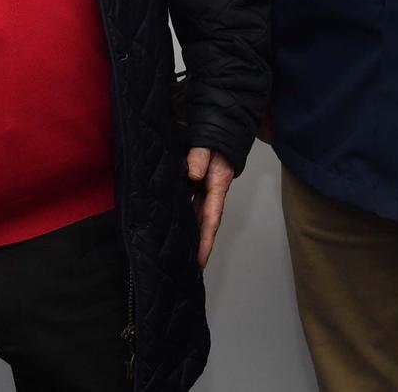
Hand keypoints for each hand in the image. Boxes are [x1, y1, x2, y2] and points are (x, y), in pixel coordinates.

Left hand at [186, 147, 236, 267]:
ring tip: (179, 255)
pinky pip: (190, 206)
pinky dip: (184, 219)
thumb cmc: (216, 139)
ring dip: (191, 234)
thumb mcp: (208, 144)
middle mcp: (212, 193)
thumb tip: (193, 173)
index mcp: (217, 186)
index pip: (211, 218)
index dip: (206, 240)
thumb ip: (200, 156)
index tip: (200, 260)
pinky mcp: (196, 186)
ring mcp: (204, 191)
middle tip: (187, 268)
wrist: (222, 129)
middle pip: (205, 225)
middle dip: (199, 247)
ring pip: (197, 217)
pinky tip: (174, 228)